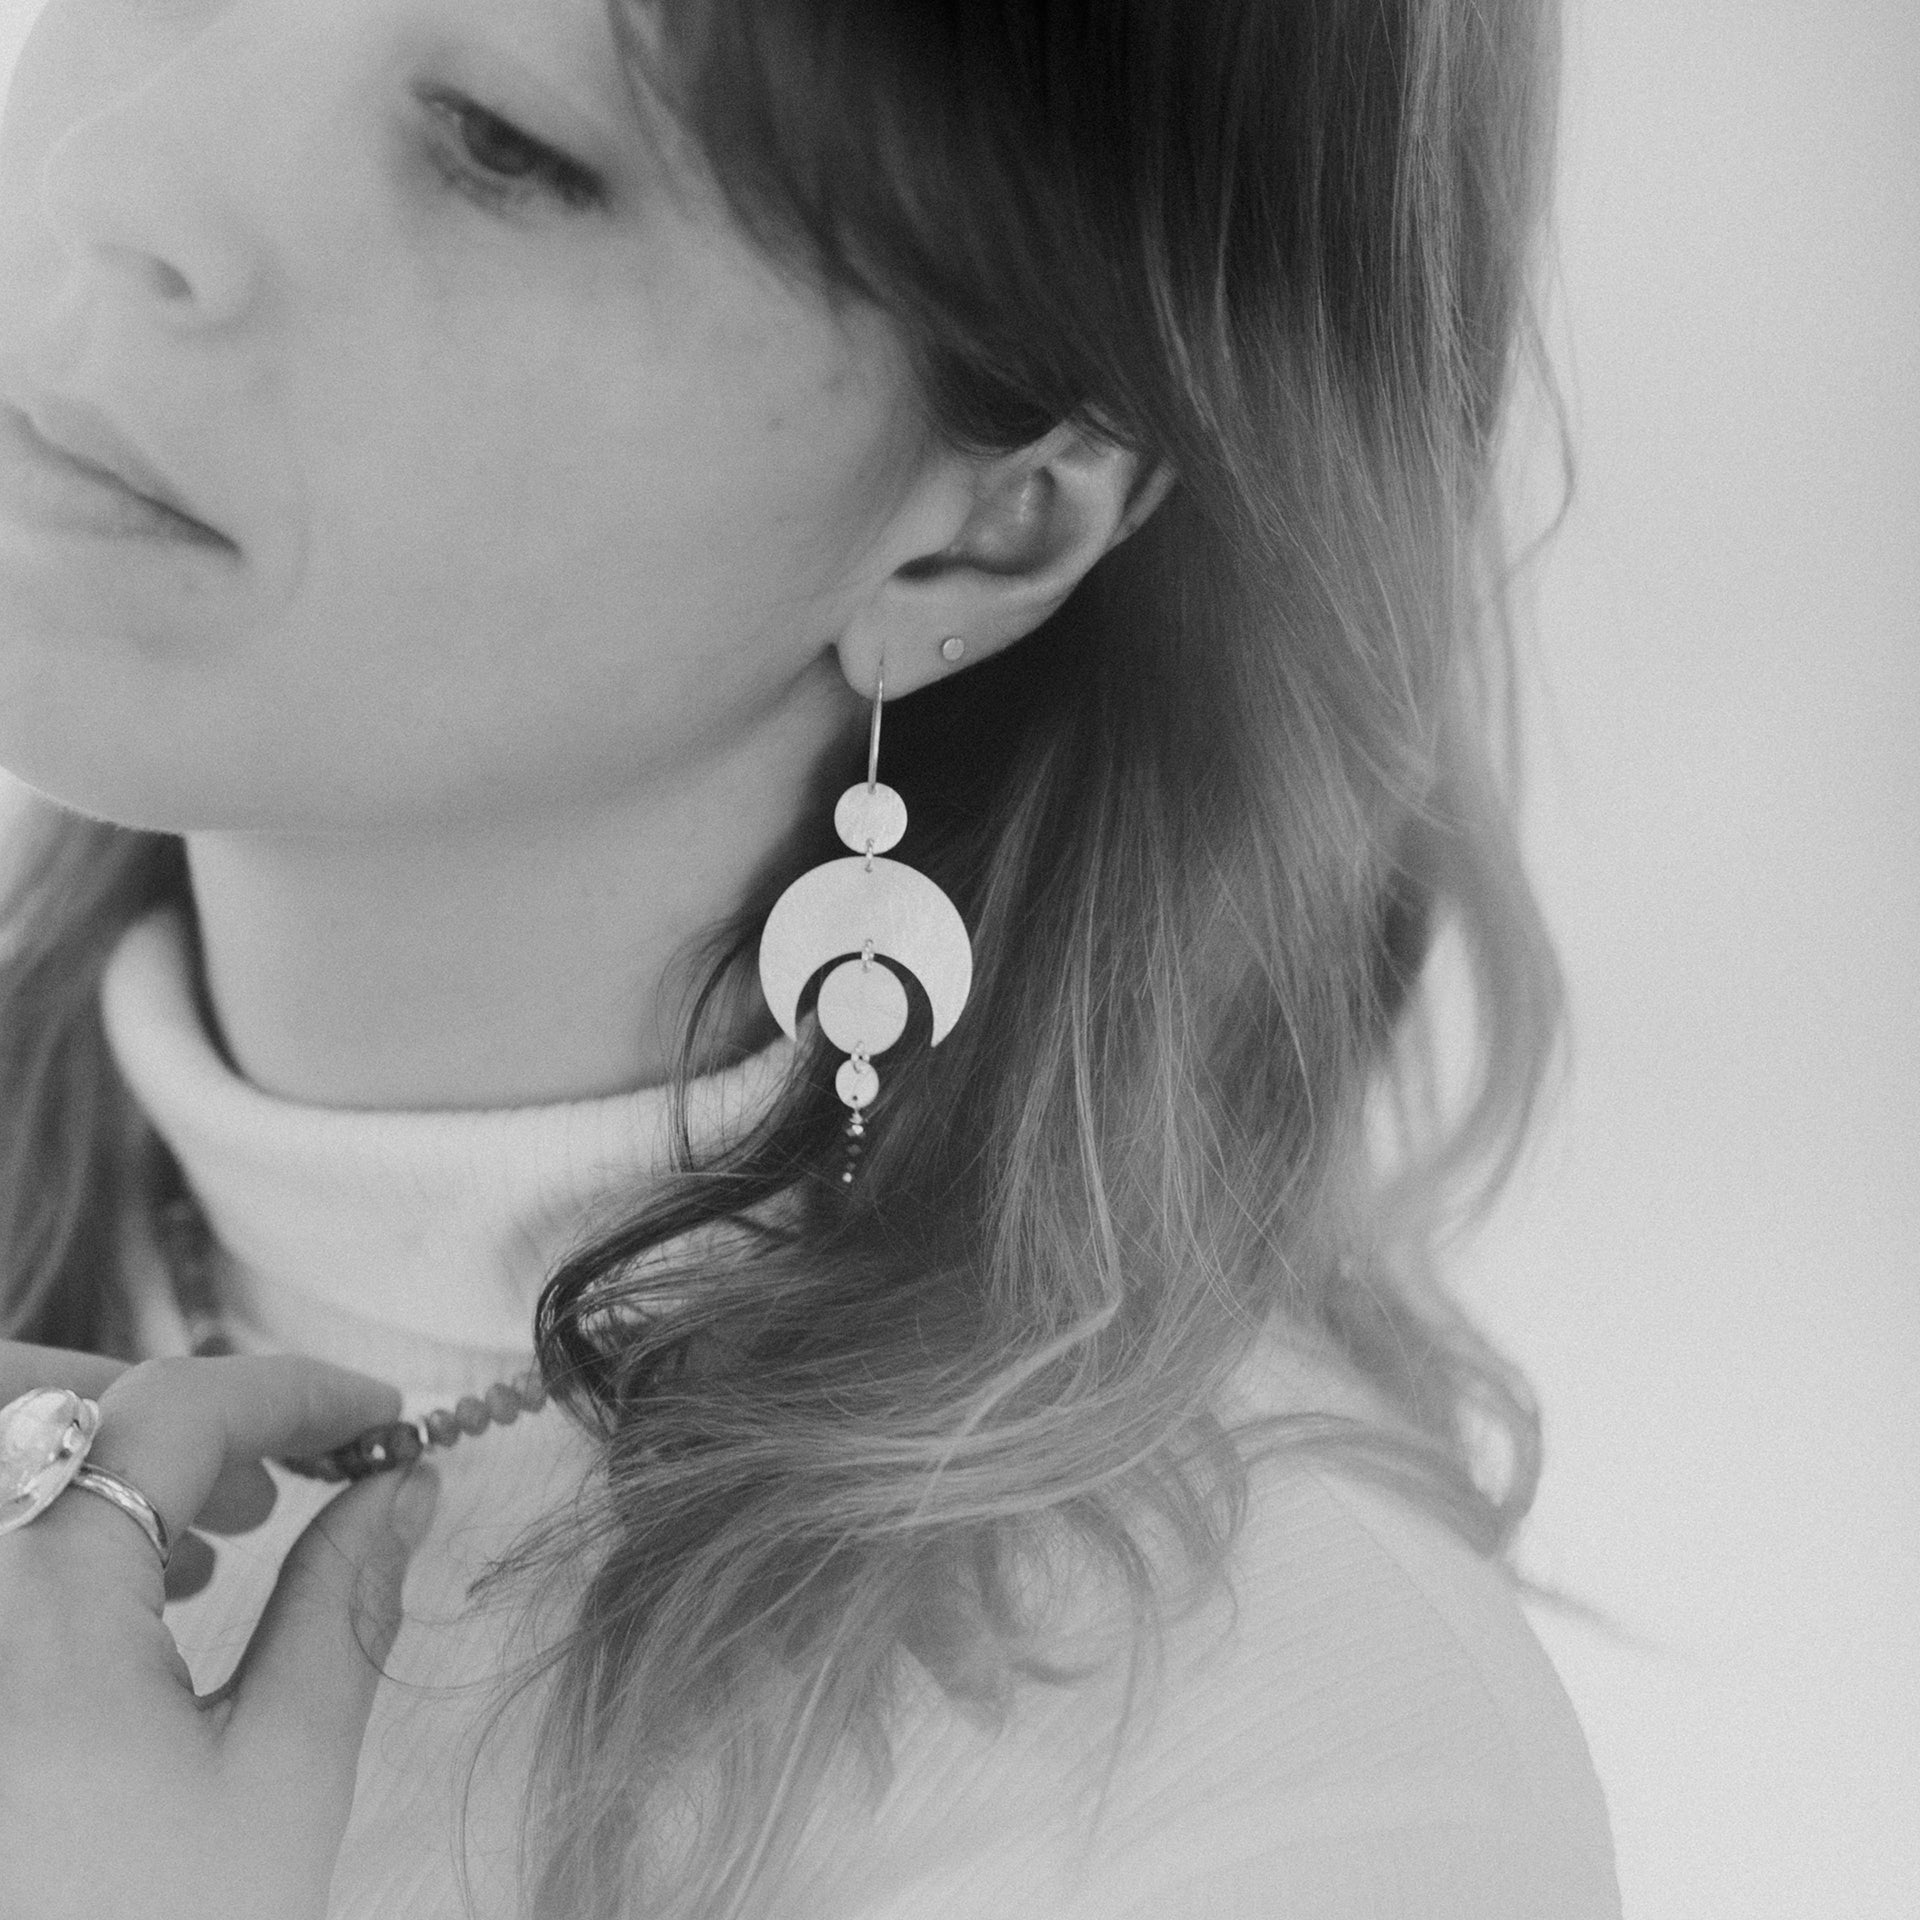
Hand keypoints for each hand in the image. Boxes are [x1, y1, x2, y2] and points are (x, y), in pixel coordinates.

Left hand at [0, 1342, 437, 1919]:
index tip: (381, 1420)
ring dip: (115, 1460)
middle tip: (289, 1460)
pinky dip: (61, 1526)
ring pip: (10, 1465)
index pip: (174, 1409)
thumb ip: (343, 1602)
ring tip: (227, 1530)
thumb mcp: (281, 1776)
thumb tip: (402, 1487)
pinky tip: (140, 1597)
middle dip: (176, 1405)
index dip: (295, 1392)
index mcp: (39, 1604)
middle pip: (41, 1399)